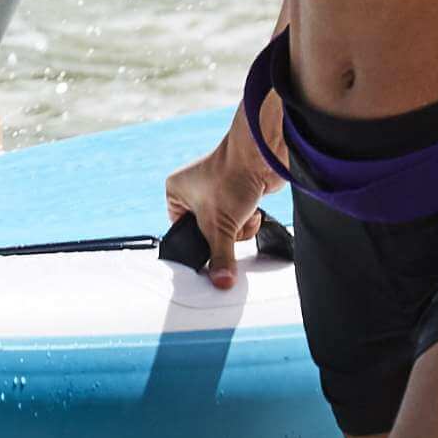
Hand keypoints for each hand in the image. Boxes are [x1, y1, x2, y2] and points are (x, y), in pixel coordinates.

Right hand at [163, 131, 276, 290]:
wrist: (262, 155)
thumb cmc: (231, 176)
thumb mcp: (220, 226)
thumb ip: (220, 258)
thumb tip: (221, 282)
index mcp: (176, 190)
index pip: (181, 229)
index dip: (197, 240)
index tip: (209, 245)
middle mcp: (194, 188)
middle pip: (206, 231)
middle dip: (223, 234)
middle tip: (227, 226)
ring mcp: (217, 190)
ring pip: (226, 227)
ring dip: (238, 227)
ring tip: (241, 214)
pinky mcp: (238, 192)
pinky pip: (240, 218)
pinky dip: (249, 219)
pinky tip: (252, 210)